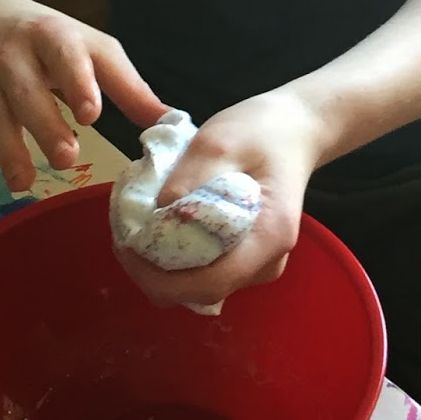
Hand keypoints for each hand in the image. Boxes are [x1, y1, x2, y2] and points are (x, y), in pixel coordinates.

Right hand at [0, 0, 166, 230]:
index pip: (63, 56)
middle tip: (67, 156)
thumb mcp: (86, 46)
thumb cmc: (43, 36)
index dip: (76, 83)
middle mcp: (13, 62)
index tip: (91, 112)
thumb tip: (170, 122)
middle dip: (44, 126)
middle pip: (26, 95)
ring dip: (9, 155)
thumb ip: (125, 85)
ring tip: (25, 183)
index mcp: (51, 39)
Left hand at [115, 88, 329, 309]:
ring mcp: (257, 263)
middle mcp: (266, 262)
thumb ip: (189, 179)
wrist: (296, 129)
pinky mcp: (245, 255)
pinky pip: (204, 269)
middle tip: (124, 235)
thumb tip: (155, 217)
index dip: (160, 278)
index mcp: (267, 238)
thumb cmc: (262, 131)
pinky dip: (176, 256)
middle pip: (200, 291)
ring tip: (138, 228)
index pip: (209, 284)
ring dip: (163, 265)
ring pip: (199, 284)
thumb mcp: (219, 141)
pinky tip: (160, 228)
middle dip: (154, 273)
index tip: (128, 248)